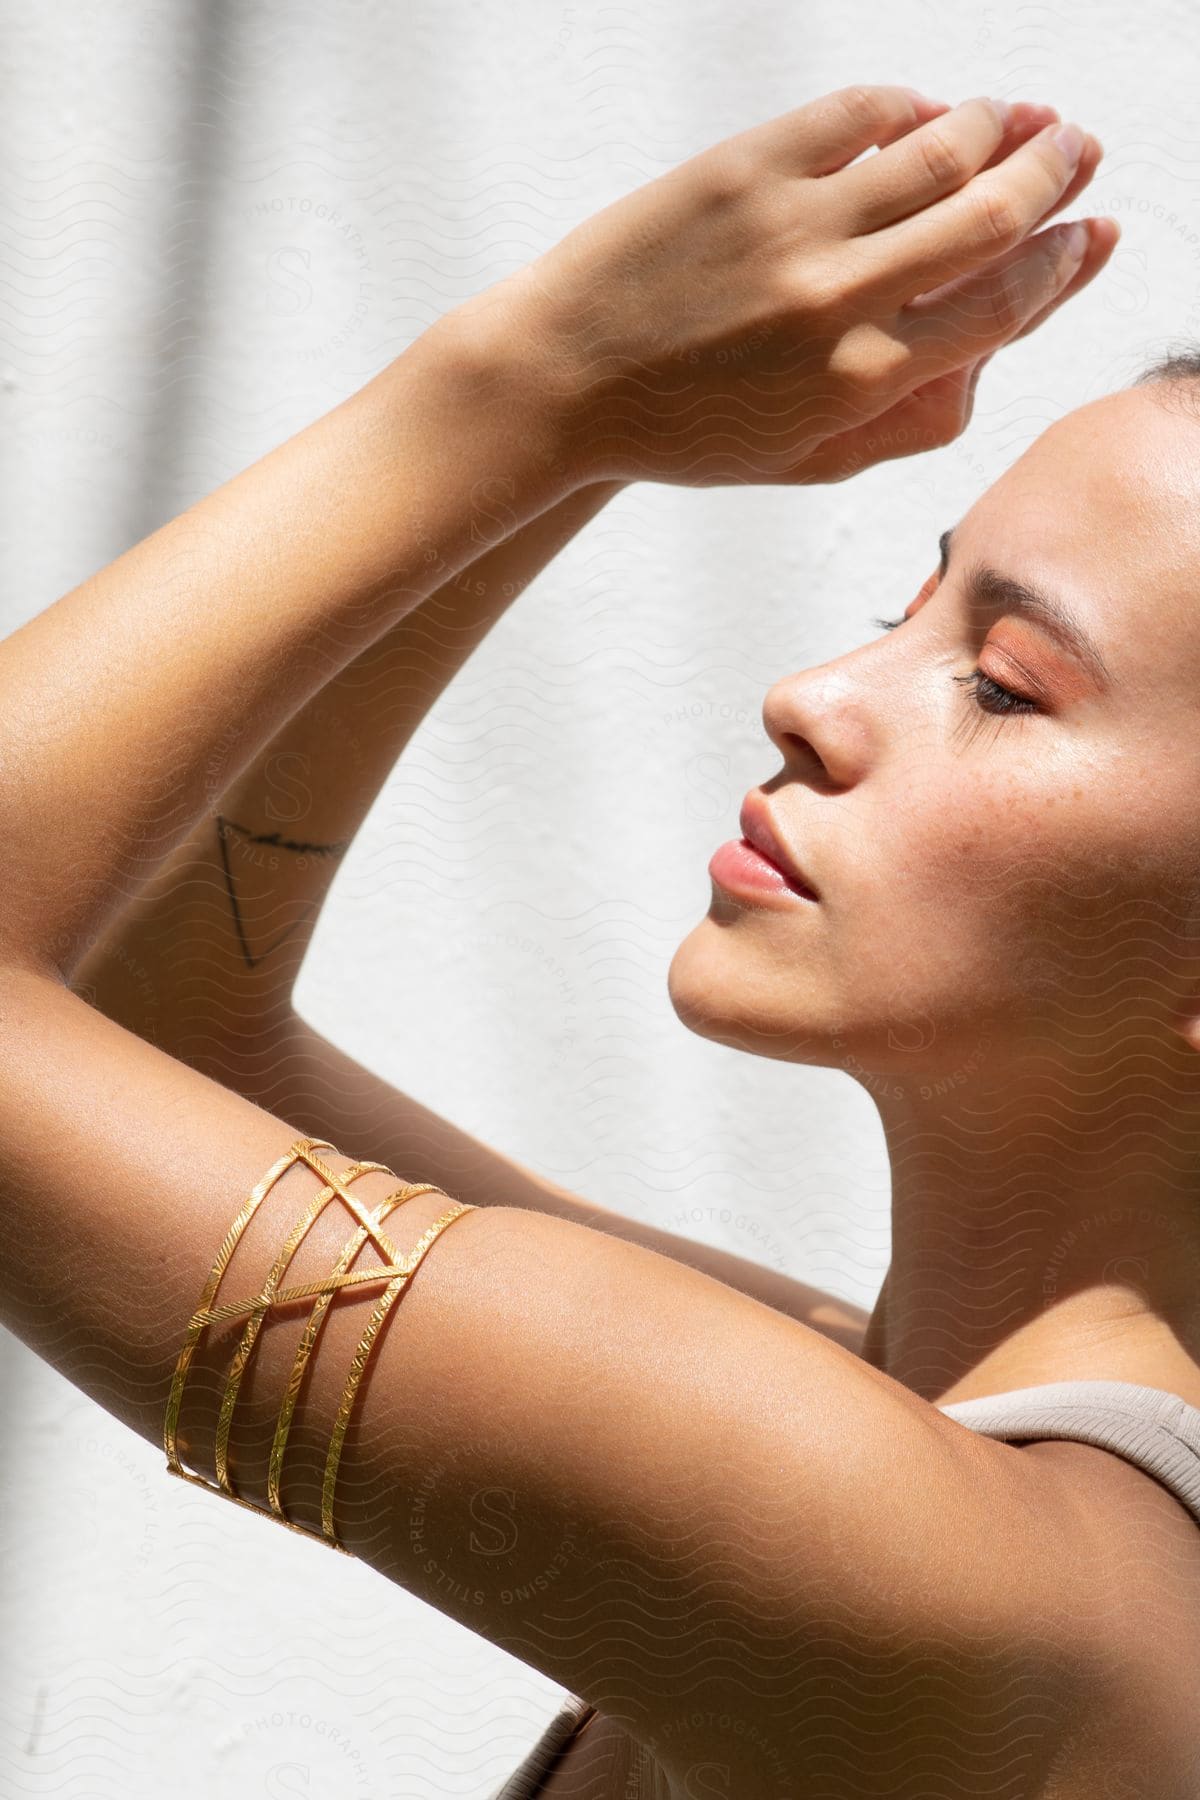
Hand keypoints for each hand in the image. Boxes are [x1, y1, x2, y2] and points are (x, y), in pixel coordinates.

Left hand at [497, 87, 1112, 486]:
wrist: (560, 383)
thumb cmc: (687, 432)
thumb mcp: (806, 460)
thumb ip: (908, 418)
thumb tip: (992, 349)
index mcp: (859, 384)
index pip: (1003, 306)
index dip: (1064, 264)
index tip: (1091, 234)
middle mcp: (837, 300)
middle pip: (989, 215)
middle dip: (1053, 176)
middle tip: (1079, 151)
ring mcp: (790, 225)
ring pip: (937, 149)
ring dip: (998, 128)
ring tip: (1021, 121)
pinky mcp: (742, 168)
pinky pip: (858, 114)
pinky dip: (907, 106)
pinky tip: (926, 113)